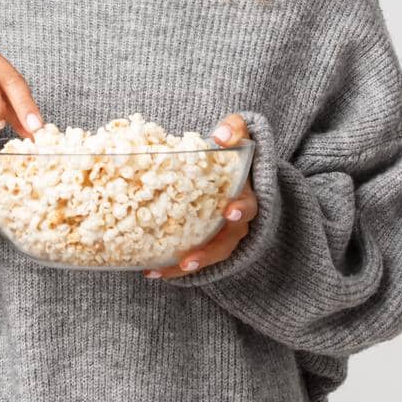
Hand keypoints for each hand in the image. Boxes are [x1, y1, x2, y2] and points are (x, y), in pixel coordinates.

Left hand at [146, 113, 257, 278]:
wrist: (237, 174)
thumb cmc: (233, 155)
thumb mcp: (238, 136)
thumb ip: (234, 130)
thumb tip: (221, 136)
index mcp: (245, 195)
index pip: (249, 205)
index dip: (240, 209)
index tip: (229, 212)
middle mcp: (237, 221)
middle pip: (226, 242)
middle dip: (208, 252)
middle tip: (188, 259)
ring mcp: (223, 236)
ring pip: (209, 257)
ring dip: (187, 266)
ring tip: (161, 271)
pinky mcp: (207, 244)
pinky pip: (194, 260)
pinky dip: (175, 268)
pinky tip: (152, 271)